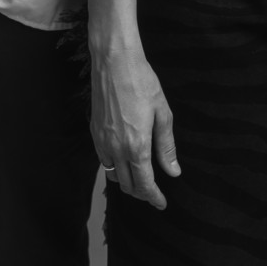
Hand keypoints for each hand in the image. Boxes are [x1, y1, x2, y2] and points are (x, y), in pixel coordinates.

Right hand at [91, 43, 179, 208]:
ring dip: (127, 182)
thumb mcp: (162, 113)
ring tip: (140, 179)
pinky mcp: (93, 132)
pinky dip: (114, 168)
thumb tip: (173, 171)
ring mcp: (102, 141)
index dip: (154, 197)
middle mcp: (116, 149)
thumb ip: (166, 146)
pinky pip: (103, 160)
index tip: (161, 204)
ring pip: (113, 175)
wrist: (114, 62)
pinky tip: (124, 160)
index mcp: (136, 146)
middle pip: (127, 185)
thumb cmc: (142, 82)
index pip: (144, 184)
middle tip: (153, 193)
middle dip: (141, 193)